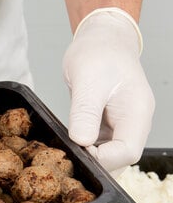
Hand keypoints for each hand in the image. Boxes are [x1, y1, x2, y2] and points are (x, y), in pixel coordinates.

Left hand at [62, 8, 153, 176]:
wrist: (101, 39)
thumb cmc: (99, 53)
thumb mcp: (88, 80)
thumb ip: (85, 112)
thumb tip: (82, 141)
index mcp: (136, 113)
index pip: (127, 152)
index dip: (103, 159)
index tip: (78, 150)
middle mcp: (133, 123)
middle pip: (120, 159)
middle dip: (96, 164)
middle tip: (69, 156)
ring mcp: (122, 125)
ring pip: (110, 155)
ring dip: (89, 158)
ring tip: (66, 151)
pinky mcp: (108, 124)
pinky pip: (100, 145)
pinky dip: (85, 149)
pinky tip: (69, 144)